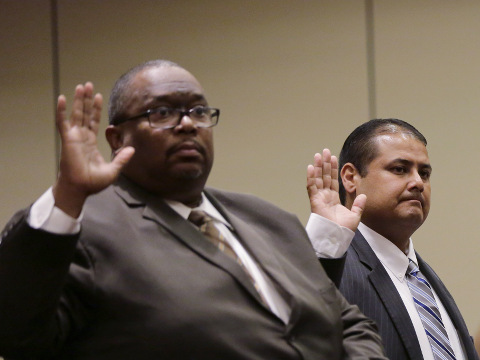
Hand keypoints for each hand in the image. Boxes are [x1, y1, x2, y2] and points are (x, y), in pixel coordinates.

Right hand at [52, 82, 133, 216]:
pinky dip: (61, 110)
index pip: (94, 122)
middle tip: (88, 84)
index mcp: (90, 143)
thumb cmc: (93, 182)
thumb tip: (132, 149)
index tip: (98, 96)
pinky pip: (63, 122)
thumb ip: (122, 159)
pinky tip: (61, 98)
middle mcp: (82, 137)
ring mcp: (74, 137)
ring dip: (78, 100)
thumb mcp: (113, 170)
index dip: (96, 109)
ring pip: (76, 114)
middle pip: (84, 114)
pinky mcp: (68, 139)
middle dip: (87, 99)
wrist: (80, 188)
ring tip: (81, 86)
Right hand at [306, 149, 365, 231]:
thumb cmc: (343, 230)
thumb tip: (364, 196)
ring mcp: (319, 198)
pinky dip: (311, 177)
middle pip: (324, 176)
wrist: (336, 237)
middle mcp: (325, 196)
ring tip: (318, 155)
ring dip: (317, 167)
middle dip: (325, 164)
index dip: (333, 169)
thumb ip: (358, 205)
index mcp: (333, 199)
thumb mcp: (355, 216)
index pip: (332, 180)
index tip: (334, 158)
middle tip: (325, 151)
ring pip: (318, 179)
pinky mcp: (314, 201)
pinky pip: (311, 187)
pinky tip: (310, 167)